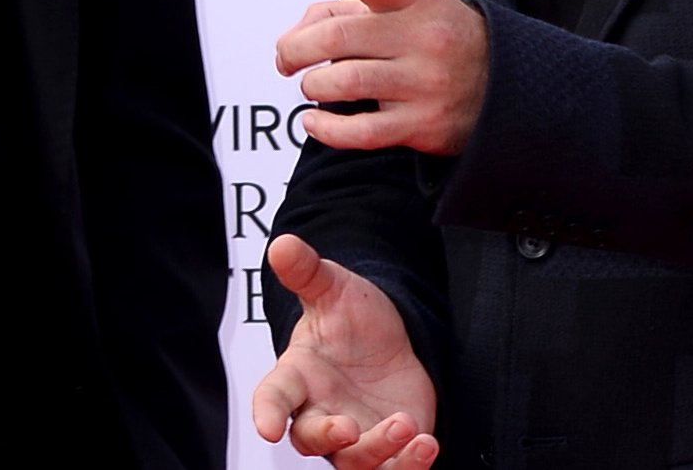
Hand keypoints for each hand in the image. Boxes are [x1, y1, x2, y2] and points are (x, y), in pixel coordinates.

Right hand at [251, 234, 439, 467]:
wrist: (392, 337)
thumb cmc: (352, 318)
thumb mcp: (333, 287)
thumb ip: (307, 271)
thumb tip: (282, 245)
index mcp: (298, 375)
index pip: (273, 398)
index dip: (266, 414)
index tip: (266, 428)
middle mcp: (321, 411)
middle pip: (311, 440)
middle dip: (329, 438)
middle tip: (350, 428)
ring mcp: (355, 434)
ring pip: (355, 462)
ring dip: (379, 451)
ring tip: (406, 425)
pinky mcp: (388, 447)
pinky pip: (393, 469)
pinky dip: (409, 465)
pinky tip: (426, 444)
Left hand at [274, 0, 488, 156]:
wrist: (502, 83)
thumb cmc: (435, 37)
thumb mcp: (405, 5)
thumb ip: (344, 9)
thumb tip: (294, 35)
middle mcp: (423, 37)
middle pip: (340, 38)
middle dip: (295, 49)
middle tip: (285, 58)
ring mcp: (425, 82)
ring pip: (344, 82)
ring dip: (312, 85)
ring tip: (311, 84)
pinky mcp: (423, 124)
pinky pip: (361, 132)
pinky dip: (326, 129)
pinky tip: (313, 120)